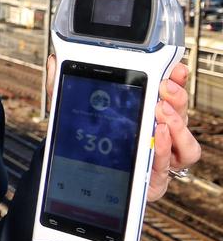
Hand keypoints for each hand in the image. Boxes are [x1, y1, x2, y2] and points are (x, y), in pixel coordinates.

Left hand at [45, 56, 199, 201]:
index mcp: (143, 109)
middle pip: (180, 110)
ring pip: (185, 136)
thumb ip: (62, 86)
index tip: (174, 67)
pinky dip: (168, 147)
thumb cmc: (86, 141)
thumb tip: (55, 61)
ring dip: (177, 122)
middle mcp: (158, 129)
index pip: (167, 90)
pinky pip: (175, 160)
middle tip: (165, 87)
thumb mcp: (71, 111)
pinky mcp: (159, 173)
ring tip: (162, 111)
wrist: (84, 179)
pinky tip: (158, 135)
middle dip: (177, 95)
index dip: (175, 77)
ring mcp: (161, 151)